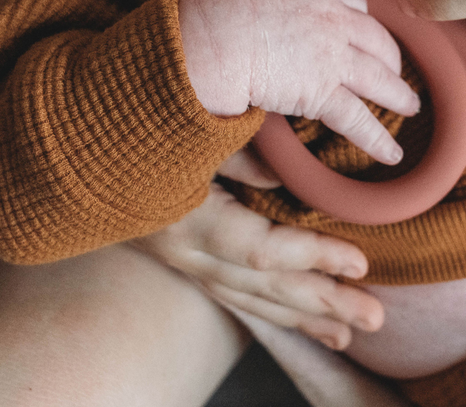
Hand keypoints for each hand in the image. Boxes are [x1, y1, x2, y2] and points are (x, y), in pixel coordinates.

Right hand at [131, 148, 384, 350]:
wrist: (91, 159)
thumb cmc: (147, 134)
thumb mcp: (193, 132)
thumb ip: (238, 155)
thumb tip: (288, 180)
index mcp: (191, 217)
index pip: (262, 249)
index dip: (313, 256)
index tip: (360, 261)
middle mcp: (190, 252)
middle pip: (265, 287)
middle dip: (322, 303)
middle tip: (374, 317)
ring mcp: (188, 265)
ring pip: (253, 302)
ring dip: (305, 319)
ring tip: (350, 334)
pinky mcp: (190, 267)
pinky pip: (238, 299)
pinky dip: (276, 314)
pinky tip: (307, 326)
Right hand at [179, 0, 418, 164]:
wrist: (214, 33)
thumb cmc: (221, 3)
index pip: (354, 2)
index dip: (362, 19)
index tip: (363, 29)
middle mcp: (334, 21)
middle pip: (377, 40)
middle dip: (390, 57)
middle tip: (394, 69)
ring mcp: (332, 58)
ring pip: (378, 78)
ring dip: (398, 94)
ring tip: (409, 106)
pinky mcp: (321, 93)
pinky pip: (356, 118)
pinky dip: (376, 138)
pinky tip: (390, 153)